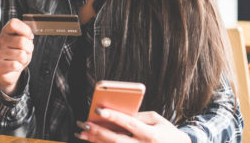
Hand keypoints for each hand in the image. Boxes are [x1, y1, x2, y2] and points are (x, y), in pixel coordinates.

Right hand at [0, 18, 33, 94]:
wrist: (11, 70)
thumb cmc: (18, 53)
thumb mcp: (25, 43)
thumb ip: (26, 37)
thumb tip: (29, 36)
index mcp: (6, 32)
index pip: (13, 24)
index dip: (25, 30)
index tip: (29, 37)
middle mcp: (0, 40)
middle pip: (22, 41)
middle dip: (29, 48)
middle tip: (26, 51)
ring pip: (21, 54)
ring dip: (24, 59)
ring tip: (19, 59)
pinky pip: (15, 65)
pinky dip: (19, 66)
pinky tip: (15, 65)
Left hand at [75, 109, 191, 142]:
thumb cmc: (167, 132)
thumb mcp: (156, 120)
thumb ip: (138, 116)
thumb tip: (117, 114)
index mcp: (151, 134)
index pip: (129, 123)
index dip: (113, 116)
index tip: (98, 110)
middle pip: (116, 140)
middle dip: (98, 132)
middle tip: (84, 124)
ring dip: (96, 141)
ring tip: (82, 133)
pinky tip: (93, 142)